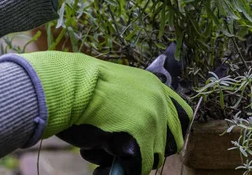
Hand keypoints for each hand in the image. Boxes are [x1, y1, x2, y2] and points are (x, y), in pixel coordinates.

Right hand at [0, 52, 192, 174]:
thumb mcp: (122, 87)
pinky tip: (100, 168)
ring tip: (102, 157)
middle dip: (149, 152)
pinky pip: (136, 169)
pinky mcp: (138, 142)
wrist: (69, 86)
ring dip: (130, 162)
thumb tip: (140, 132)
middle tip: (122, 153)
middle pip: (170, 142)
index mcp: (156, 87)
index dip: (168, 133)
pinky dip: (118, 172)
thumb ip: (138, 104)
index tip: (153, 142)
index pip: (182, 117)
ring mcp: (151, 122)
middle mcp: (159, 104)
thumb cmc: (84, 88)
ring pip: (152, 158)